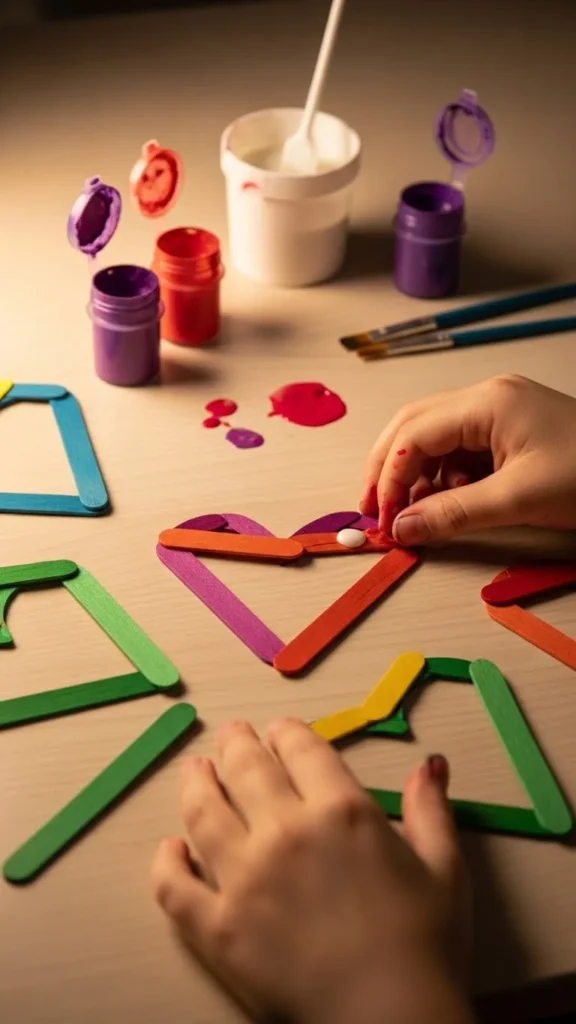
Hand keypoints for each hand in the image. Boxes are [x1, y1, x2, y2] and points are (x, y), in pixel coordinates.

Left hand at [152, 719, 471, 1023]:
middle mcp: (286, 831)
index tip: (279, 731)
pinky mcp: (217, 928)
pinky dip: (166, 862)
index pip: (301, 749)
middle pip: (247, 769)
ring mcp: (244, 879)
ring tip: (195, 771)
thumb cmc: (426, 947)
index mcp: (341, 810)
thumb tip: (431, 764)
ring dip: (196, 784)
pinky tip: (170, 848)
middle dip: (237, 744)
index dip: (287, 733)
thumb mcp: (444, 869)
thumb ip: (431, 810)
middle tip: (231, 735)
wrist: (393, 1022)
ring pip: (203, 813)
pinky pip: (175, 887)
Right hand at [360, 374, 575, 544]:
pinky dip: (445, 476)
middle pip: (414, 425)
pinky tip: (449, 501)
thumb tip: (401, 529)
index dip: (388, 477)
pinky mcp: (511, 429)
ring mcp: (500, 410)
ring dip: (416, 475)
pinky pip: (461, 448)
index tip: (381, 519)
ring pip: (435, 437)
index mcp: (487, 401)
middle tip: (374, 511)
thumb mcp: (518, 500)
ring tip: (416, 514)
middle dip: (389, 468)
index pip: (413, 433)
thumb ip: (451, 513)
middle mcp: (488, 396)